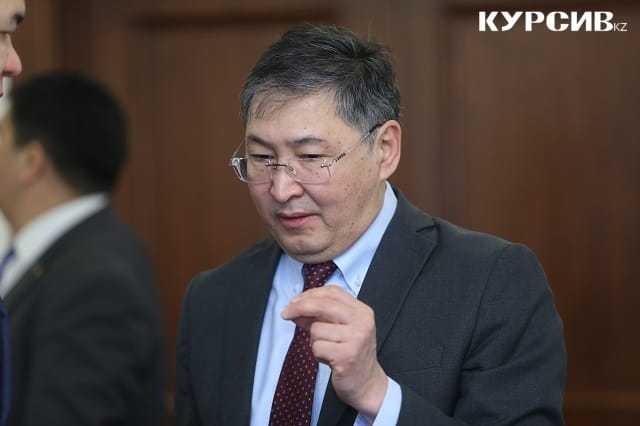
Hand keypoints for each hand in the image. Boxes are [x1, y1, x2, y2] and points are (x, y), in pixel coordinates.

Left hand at [282, 285, 387, 419]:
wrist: (367, 383)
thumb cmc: (350, 354)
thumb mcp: (339, 329)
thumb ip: (321, 316)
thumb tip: (294, 307)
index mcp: (362, 311)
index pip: (333, 292)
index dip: (310, 294)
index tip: (294, 301)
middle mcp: (362, 321)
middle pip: (323, 304)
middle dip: (299, 307)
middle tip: (285, 313)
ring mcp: (356, 338)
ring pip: (316, 329)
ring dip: (313, 340)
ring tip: (327, 350)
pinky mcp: (347, 356)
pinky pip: (317, 347)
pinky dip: (317, 354)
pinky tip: (328, 360)